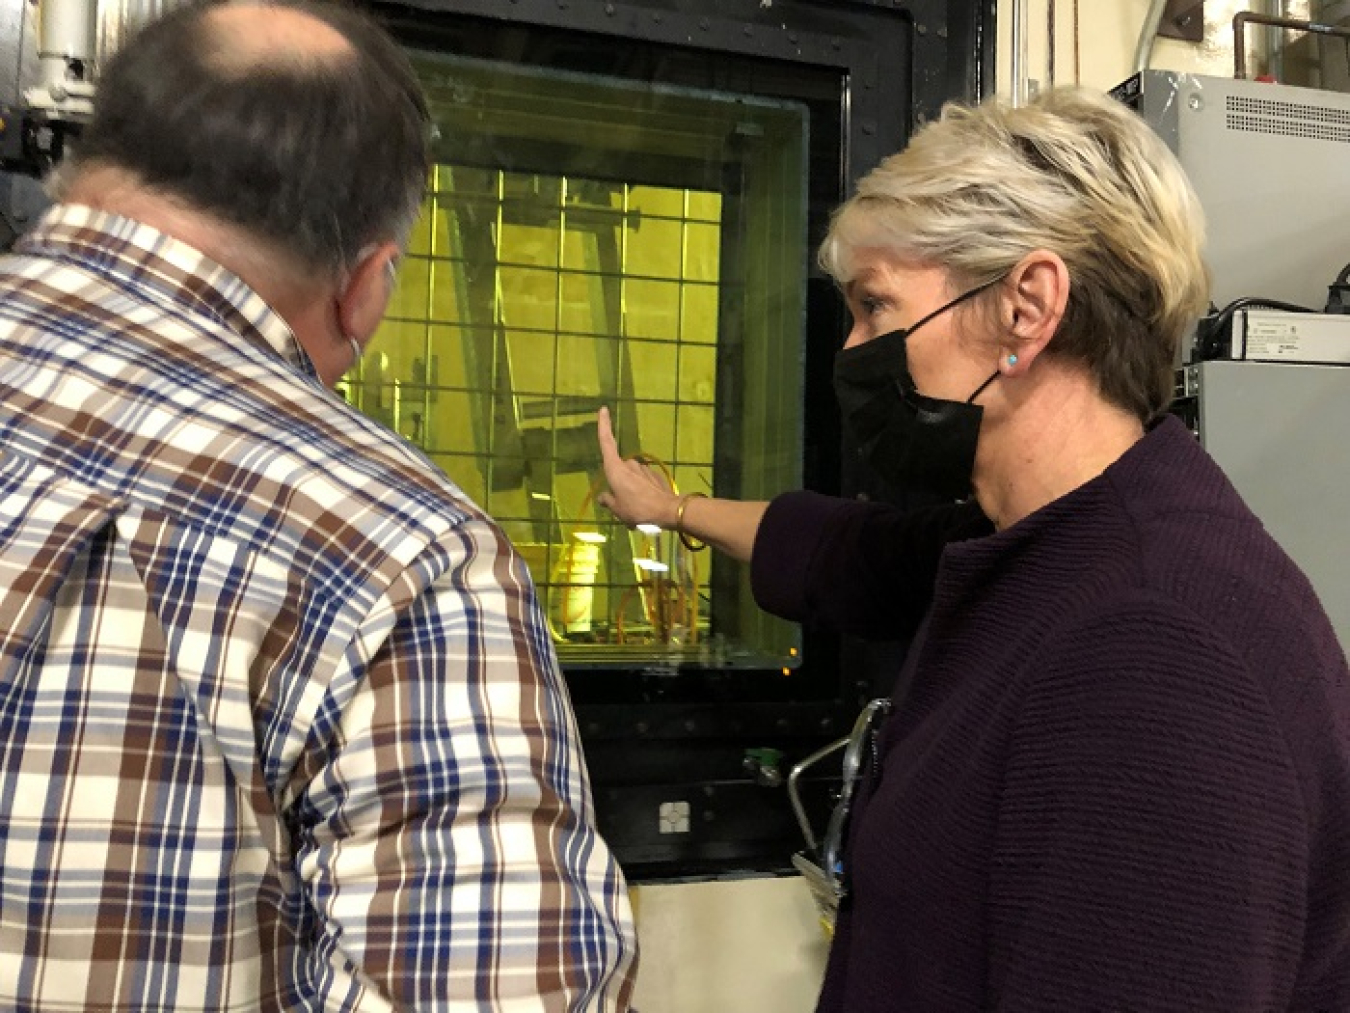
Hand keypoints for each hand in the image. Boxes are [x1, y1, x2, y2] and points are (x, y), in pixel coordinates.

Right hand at [595, 406, 679, 528]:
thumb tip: (603, 497)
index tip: (604, 409)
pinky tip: (647, 505)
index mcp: (616, 469)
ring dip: (631, 489)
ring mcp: (644, 469)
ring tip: (636, 508)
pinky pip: (644, 482)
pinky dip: (642, 491)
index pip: (606, 442)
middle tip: (622, 504)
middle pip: (619, 469)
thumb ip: (608, 501)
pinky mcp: (655, 475)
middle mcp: (629, 464)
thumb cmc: (637, 509)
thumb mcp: (617, 510)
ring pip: (632, 477)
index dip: (604, 425)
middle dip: (619, 483)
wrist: (668, 511)